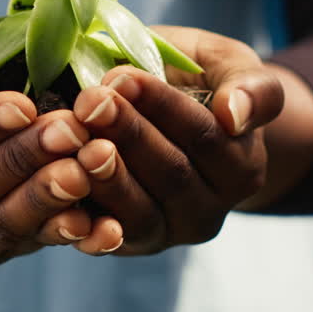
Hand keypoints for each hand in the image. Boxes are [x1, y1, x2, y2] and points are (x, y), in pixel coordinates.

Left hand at [69, 26, 284, 254]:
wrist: (167, 115)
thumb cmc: (197, 82)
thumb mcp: (230, 66)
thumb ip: (252, 87)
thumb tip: (235, 116)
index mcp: (242, 168)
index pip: (205, 137)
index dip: (162, 107)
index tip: (122, 77)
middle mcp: (209, 211)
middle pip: (170, 175)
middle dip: (127, 135)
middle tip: (89, 102)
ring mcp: (167, 233)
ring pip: (138, 213)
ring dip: (105, 178)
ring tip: (75, 141)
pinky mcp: (126, 245)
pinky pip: (105, 241)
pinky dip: (82, 224)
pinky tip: (59, 196)